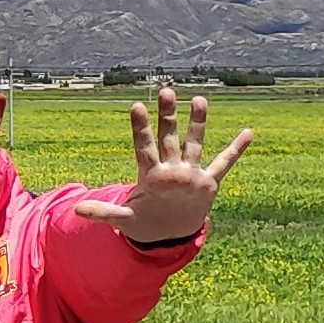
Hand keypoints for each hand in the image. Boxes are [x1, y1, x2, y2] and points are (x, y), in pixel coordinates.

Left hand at [72, 83, 252, 244]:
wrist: (169, 232)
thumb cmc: (145, 221)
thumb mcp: (125, 219)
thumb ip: (104, 213)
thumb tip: (76, 210)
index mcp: (150, 175)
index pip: (143, 146)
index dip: (140, 128)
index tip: (136, 106)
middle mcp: (171, 169)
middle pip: (168, 138)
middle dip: (167, 116)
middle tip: (166, 90)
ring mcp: (190, 173)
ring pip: (194, 144)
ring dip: (198, 124)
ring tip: (199, 99)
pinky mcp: (207, 182)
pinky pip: (224, 163)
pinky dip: (236, 150)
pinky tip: (248, 133)